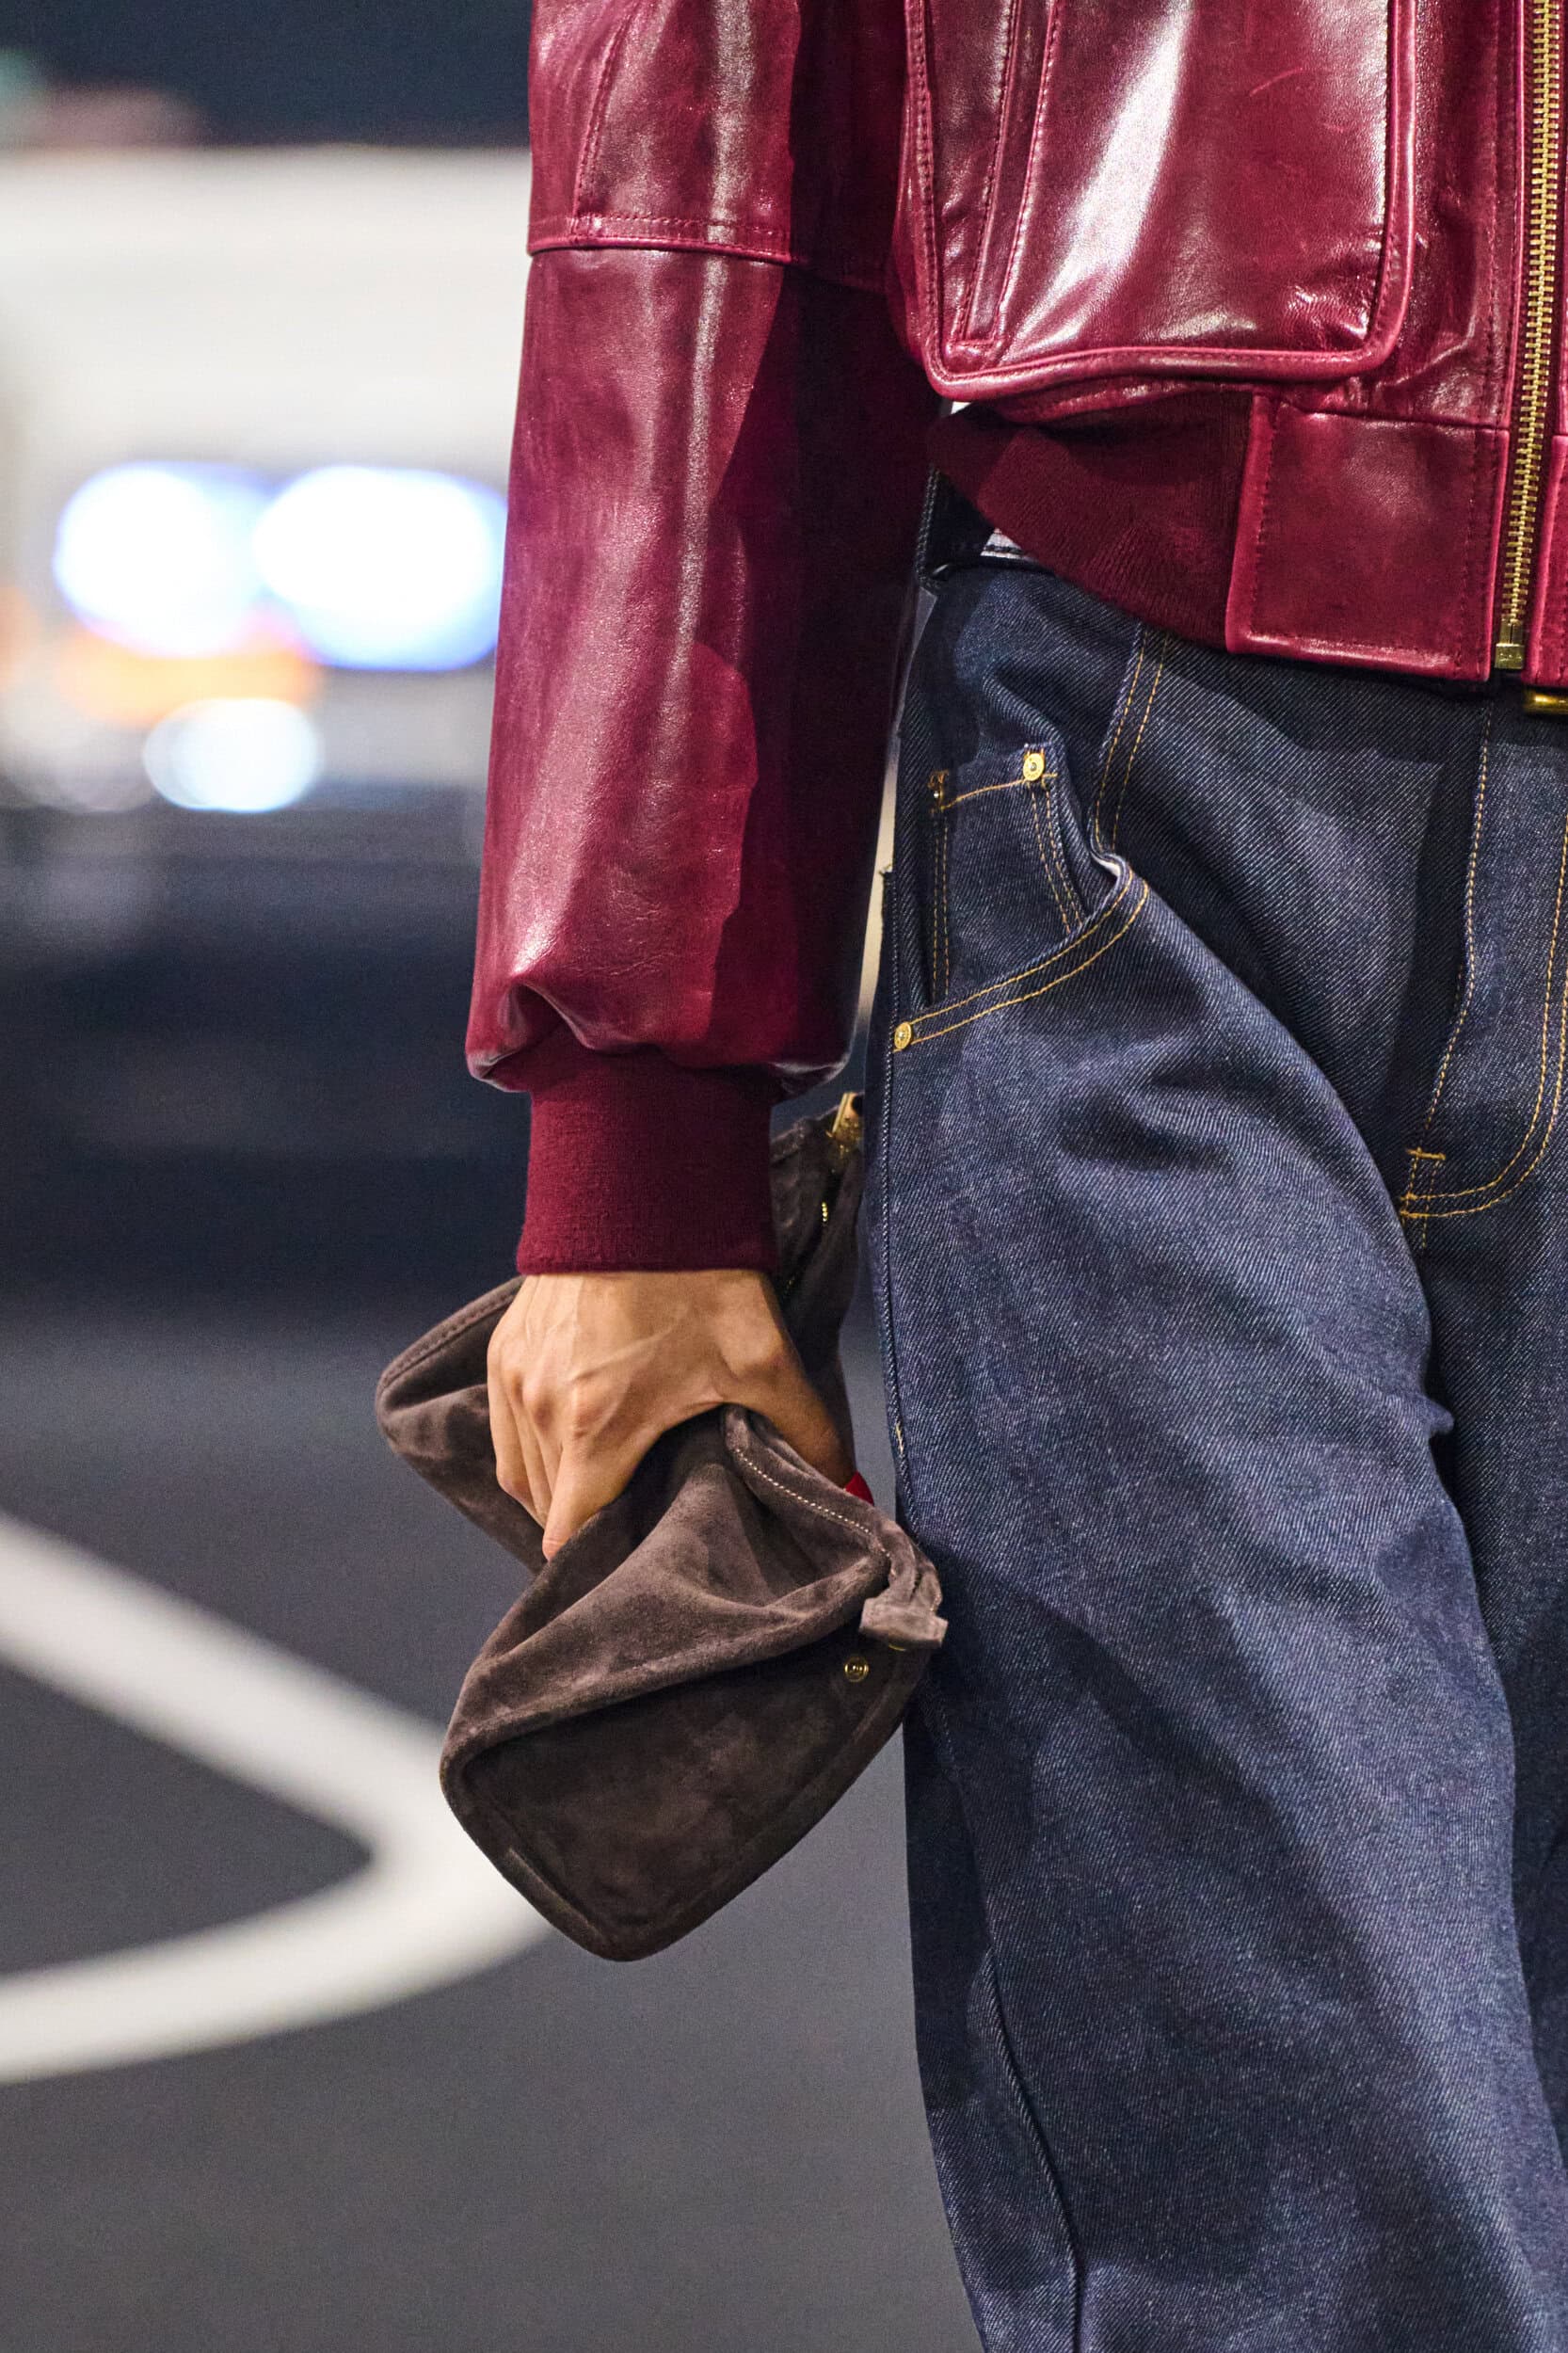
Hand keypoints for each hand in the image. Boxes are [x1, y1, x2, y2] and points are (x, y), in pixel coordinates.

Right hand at [486, 1268, 854, 1557]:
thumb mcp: (763, 1358)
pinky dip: (534, 1445)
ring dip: (554, 1490)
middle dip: (584, 1525)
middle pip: (543, 1512)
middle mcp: (538, 1410)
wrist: (643, 1187)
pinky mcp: (503, 1347)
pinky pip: (505, 1426)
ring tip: (605, 1488)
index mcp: (594, 1428)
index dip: (601, 1559)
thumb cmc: (699, 1277)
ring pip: (517, 1472)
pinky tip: (575, 1439)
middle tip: (635, 1523)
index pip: (568, 1538)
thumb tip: (844, 1485)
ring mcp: (512, 1378)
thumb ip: (806, 1432)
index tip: (635, 1558)